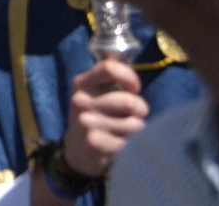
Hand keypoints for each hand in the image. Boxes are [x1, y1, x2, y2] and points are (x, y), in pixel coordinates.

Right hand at [63, 59, 148, 177]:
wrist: (78, 150)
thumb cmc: (97, 116)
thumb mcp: (97, 94)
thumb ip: (113, 82)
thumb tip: (133, 81)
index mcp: (82, 83)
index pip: (109, 67)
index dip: (130, 78)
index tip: (134, 89)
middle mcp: (80, 99)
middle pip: (128, 100)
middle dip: (141, 110)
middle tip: (135, 116)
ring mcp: (86, 122)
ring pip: (134, 124)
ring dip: (138, 129)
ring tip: (127, 132)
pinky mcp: (94, 143)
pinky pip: (130, 142)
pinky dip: (132, 145)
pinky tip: (121, 145)